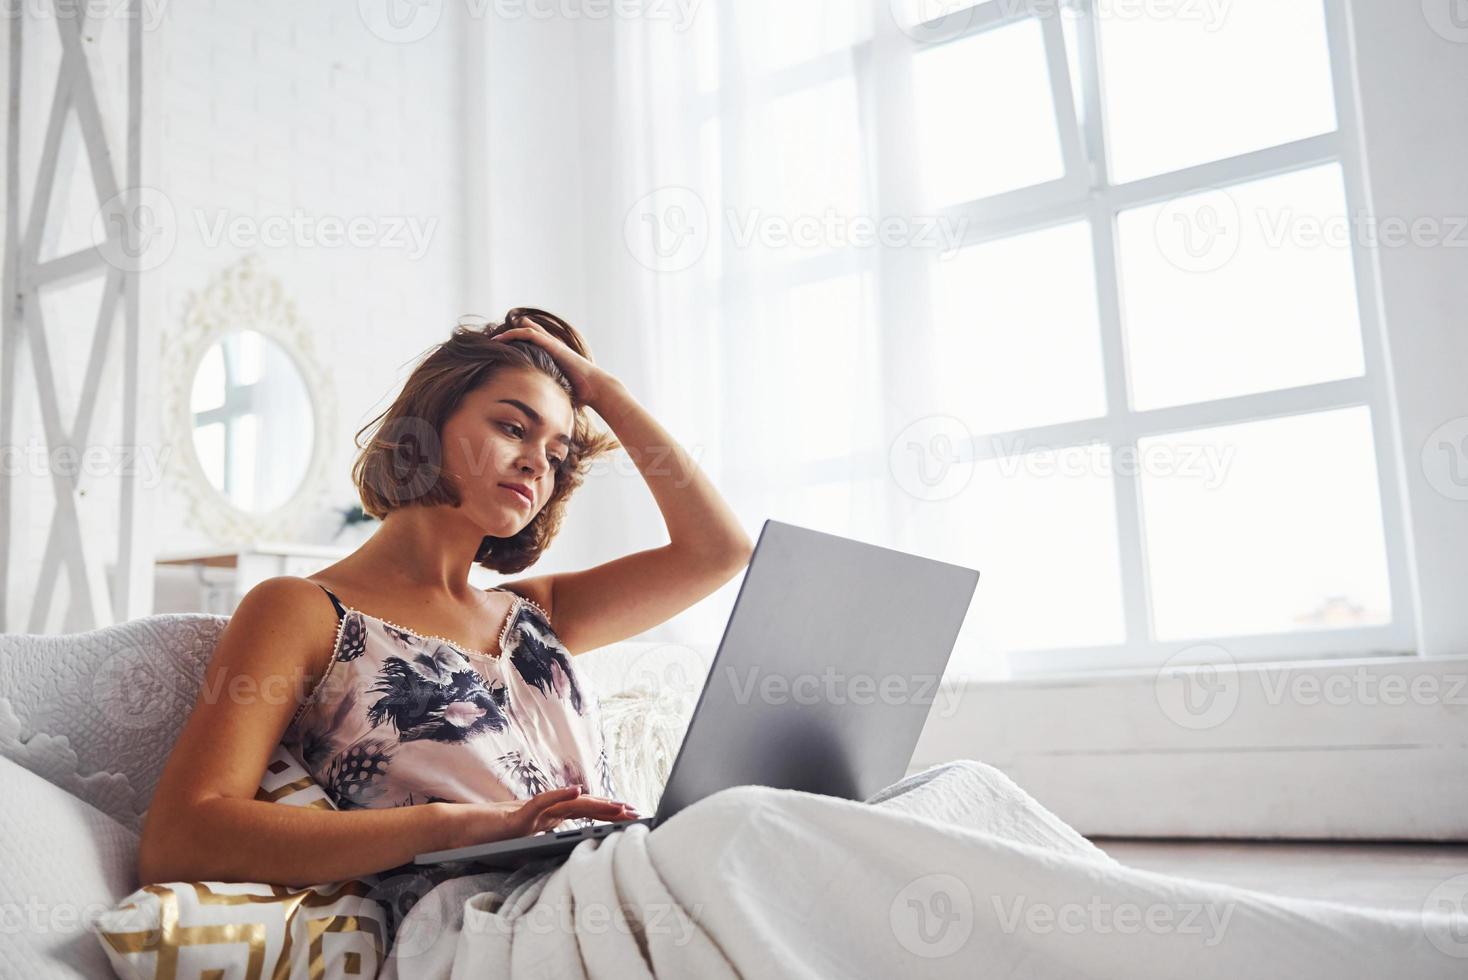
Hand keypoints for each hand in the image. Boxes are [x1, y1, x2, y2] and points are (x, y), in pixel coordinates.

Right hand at [441, 786, 639, 848]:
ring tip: (618, 805)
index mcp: (546, 820)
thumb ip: (540, 851)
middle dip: (611, 809)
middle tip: (636, 812)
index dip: (606, 814)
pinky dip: (560, 795)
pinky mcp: (518, 815)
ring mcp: (532, 812)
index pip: (583, 815)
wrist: (457, 832)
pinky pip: (542, 802)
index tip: (629, 817)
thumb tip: (563, 866)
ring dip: (596, 803)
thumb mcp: (520, 850)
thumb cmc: (486, 841)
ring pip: (570, 803)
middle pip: (584, 807)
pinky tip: (577, 792)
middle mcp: (543, 812)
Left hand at [495, 312, 614, 404]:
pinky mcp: (554, 346)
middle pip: (530, 334)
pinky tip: (504, 337)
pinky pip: (531, 335)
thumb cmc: (582, 395)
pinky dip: (516, 333)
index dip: (520, 345)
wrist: (595, 389)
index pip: (535, 348)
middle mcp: (554, 349)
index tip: (504, 351)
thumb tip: (543, 417)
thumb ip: (550, 398)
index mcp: (554, 359)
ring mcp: (554, 346)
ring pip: (527, 332)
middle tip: (495, 340)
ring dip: (510, 333)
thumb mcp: (559, 395)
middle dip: (513, 335)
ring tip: (495, 339)